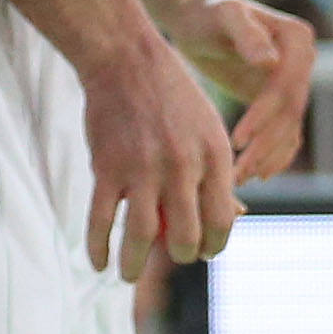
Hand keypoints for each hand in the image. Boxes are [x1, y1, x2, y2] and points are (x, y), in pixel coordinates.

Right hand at [78, 23, 239, 274]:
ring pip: (141, 237)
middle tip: (170, 254)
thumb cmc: (173, 95)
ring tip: (128, 275)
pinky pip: (100, 219)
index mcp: (213, 156)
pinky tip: (97, 262)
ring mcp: (141, 167)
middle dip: (178, 255)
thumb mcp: (210, 128)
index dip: (213, 246)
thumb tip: (234, 219)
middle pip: (184, 236)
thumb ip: (219, 175)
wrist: (125, 58)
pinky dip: (97, 247)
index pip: (221, 222)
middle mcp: (181, 165)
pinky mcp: (106, 166)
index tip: (202, 251)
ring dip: (133, 266)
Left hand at [172, 0, 323, 182]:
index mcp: (297, 39)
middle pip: (289, 113)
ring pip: (288, 129)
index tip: (237, 139)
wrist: (197, 14)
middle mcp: (304, 60)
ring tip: (239, 178)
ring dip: (267, 157)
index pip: (285, 88)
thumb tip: (271, 61)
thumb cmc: (207, 11)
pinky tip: (253, 175)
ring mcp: (295, 81)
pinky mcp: (280, 98)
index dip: (263, 117)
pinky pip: (284, 134)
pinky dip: (272, 156)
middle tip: (237, 171)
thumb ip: (246, 34)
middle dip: (264, 145)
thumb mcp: (225, 16)